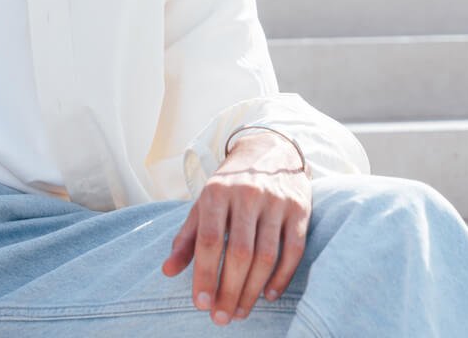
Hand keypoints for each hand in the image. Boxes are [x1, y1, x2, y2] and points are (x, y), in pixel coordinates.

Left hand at [161, 131, 311, 325]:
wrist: (270, 150)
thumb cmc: (230, 184)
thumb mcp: (203, 203)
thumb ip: (187, 237)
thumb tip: (168, 271)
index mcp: (216, 192)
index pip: (209, 240)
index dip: (205, 275)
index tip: (201, 304)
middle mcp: (247, 195)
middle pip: (240, 252)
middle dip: (229, 290)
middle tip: (222, 318)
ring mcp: (275, 201)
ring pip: (266, 255)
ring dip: (253, 290)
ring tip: (241, 311)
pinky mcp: (299, 208)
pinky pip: (293, 250)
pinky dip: (282, 276)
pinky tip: (269, 294)